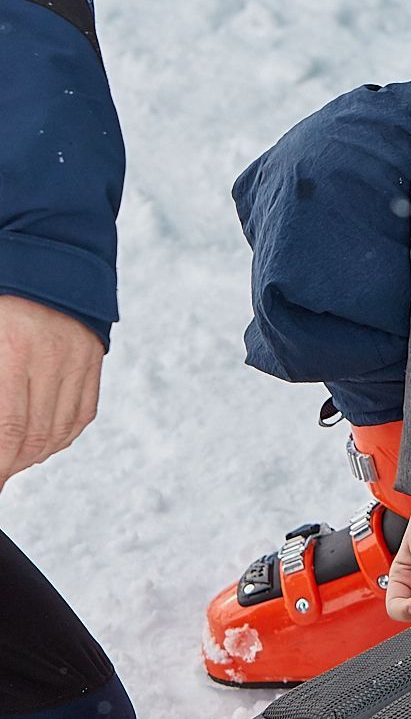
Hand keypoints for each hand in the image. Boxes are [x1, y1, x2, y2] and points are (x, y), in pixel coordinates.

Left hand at [0, 295, 104, 489]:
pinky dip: (60, 438)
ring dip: (32, 455)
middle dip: (10, 465)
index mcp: (14, 347)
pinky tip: (39, 442)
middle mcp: (52, 355)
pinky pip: (81, 416)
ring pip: (58, 433)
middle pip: (33, 437)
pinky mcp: (94, 359)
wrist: (45, 252)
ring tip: (12, 460)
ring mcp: (79, 358)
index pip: (8, 430)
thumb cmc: (2, 297)